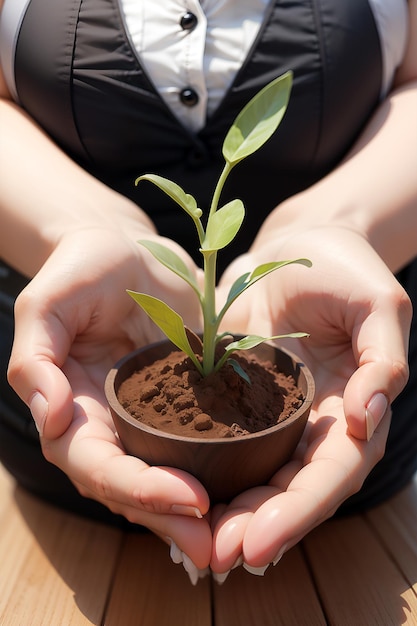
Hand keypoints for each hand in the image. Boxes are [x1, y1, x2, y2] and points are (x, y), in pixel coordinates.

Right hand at [7, 227, 211, 568]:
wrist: (129, 250)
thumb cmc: (83, 268)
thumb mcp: (49, 301)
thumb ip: (36, 356)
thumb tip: (49, 415)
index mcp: (73, 407)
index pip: (96, 464)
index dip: (135, 487)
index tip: (186, 497)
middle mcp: (110, 424)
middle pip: (132, 487)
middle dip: (169, 518)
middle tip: (214, 545)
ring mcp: (149, 418)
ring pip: (168, 476)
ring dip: (196, 512)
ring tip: (237, 534)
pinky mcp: (186, 401)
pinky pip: (201, 444)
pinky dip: (221, 471)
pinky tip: (254, 489)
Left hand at [210, 225, 410, 574]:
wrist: (298, 245)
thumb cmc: (344, 267)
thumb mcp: (377, 302)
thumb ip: (384, 356)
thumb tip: (369, 414)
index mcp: (353, 407)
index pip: (334, 472)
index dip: (302, 511)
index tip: (259, 543)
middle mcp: (313, 422)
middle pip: (292, 487)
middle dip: (259, 527)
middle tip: (216, 559)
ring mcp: (274, 413)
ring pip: (256, 475)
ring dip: (229, 513)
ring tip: (194, 545)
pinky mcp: (237, 397)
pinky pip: (222, 440)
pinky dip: (205, 470)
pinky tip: (178, 493)